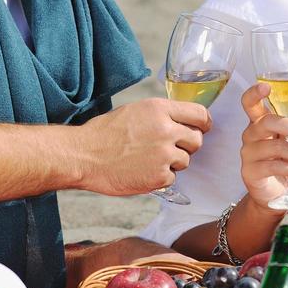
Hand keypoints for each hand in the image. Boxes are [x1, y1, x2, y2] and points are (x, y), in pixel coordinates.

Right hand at [76, 97, 210, 195]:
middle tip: (169, 149)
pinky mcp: (159, 176)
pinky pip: (172, 178)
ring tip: (147, 160)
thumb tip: (181, 122)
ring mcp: (164, 154)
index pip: (199, 114)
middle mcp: (166, 130)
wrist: (84, 156)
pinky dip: (160, 177)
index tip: (202, 129)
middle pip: (197, 140)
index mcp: (159, 109)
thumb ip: (161, 115)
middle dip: (187, 145)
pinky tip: (141, 171)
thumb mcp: (134, 111)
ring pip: (185, 160)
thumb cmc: (105, 133)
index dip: (203, 124)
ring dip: (172, 162)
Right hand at [238, 82, 287, 205]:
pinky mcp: (250, 172)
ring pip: (275, 147)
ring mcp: (248, 153)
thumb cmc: (285, 159)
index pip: (249, 103)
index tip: (267, 87)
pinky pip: (274, 166)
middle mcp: (250, 134)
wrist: (276, 191)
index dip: (255, 93)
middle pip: (267, 122)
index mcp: (259, 121)